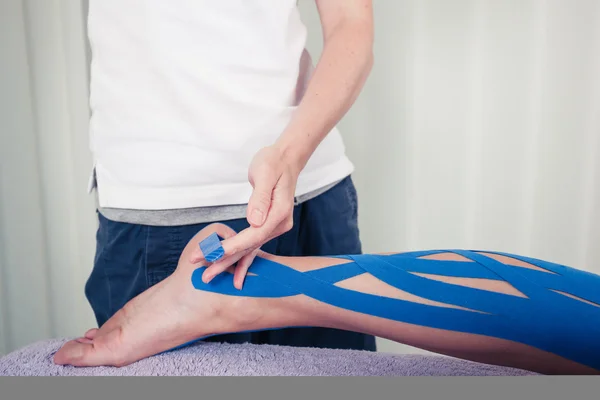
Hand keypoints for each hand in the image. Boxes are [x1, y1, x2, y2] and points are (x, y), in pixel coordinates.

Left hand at [189, 145, 300, 288]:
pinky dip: (240, 258)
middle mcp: (279, 224)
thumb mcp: (266, 174)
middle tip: (204, 274)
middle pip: (250, 246)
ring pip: (249, 248)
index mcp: (279, 213)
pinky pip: (251, 244)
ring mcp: (275, 227)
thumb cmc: (273, 163)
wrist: (285, 159)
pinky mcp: (267, 226)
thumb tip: (255, 220)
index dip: (232, 246)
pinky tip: (232, 275)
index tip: (212, 254)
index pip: (254, 235)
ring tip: (208, 275)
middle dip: (225, 260)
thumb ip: (261, 198)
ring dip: (228, 262)